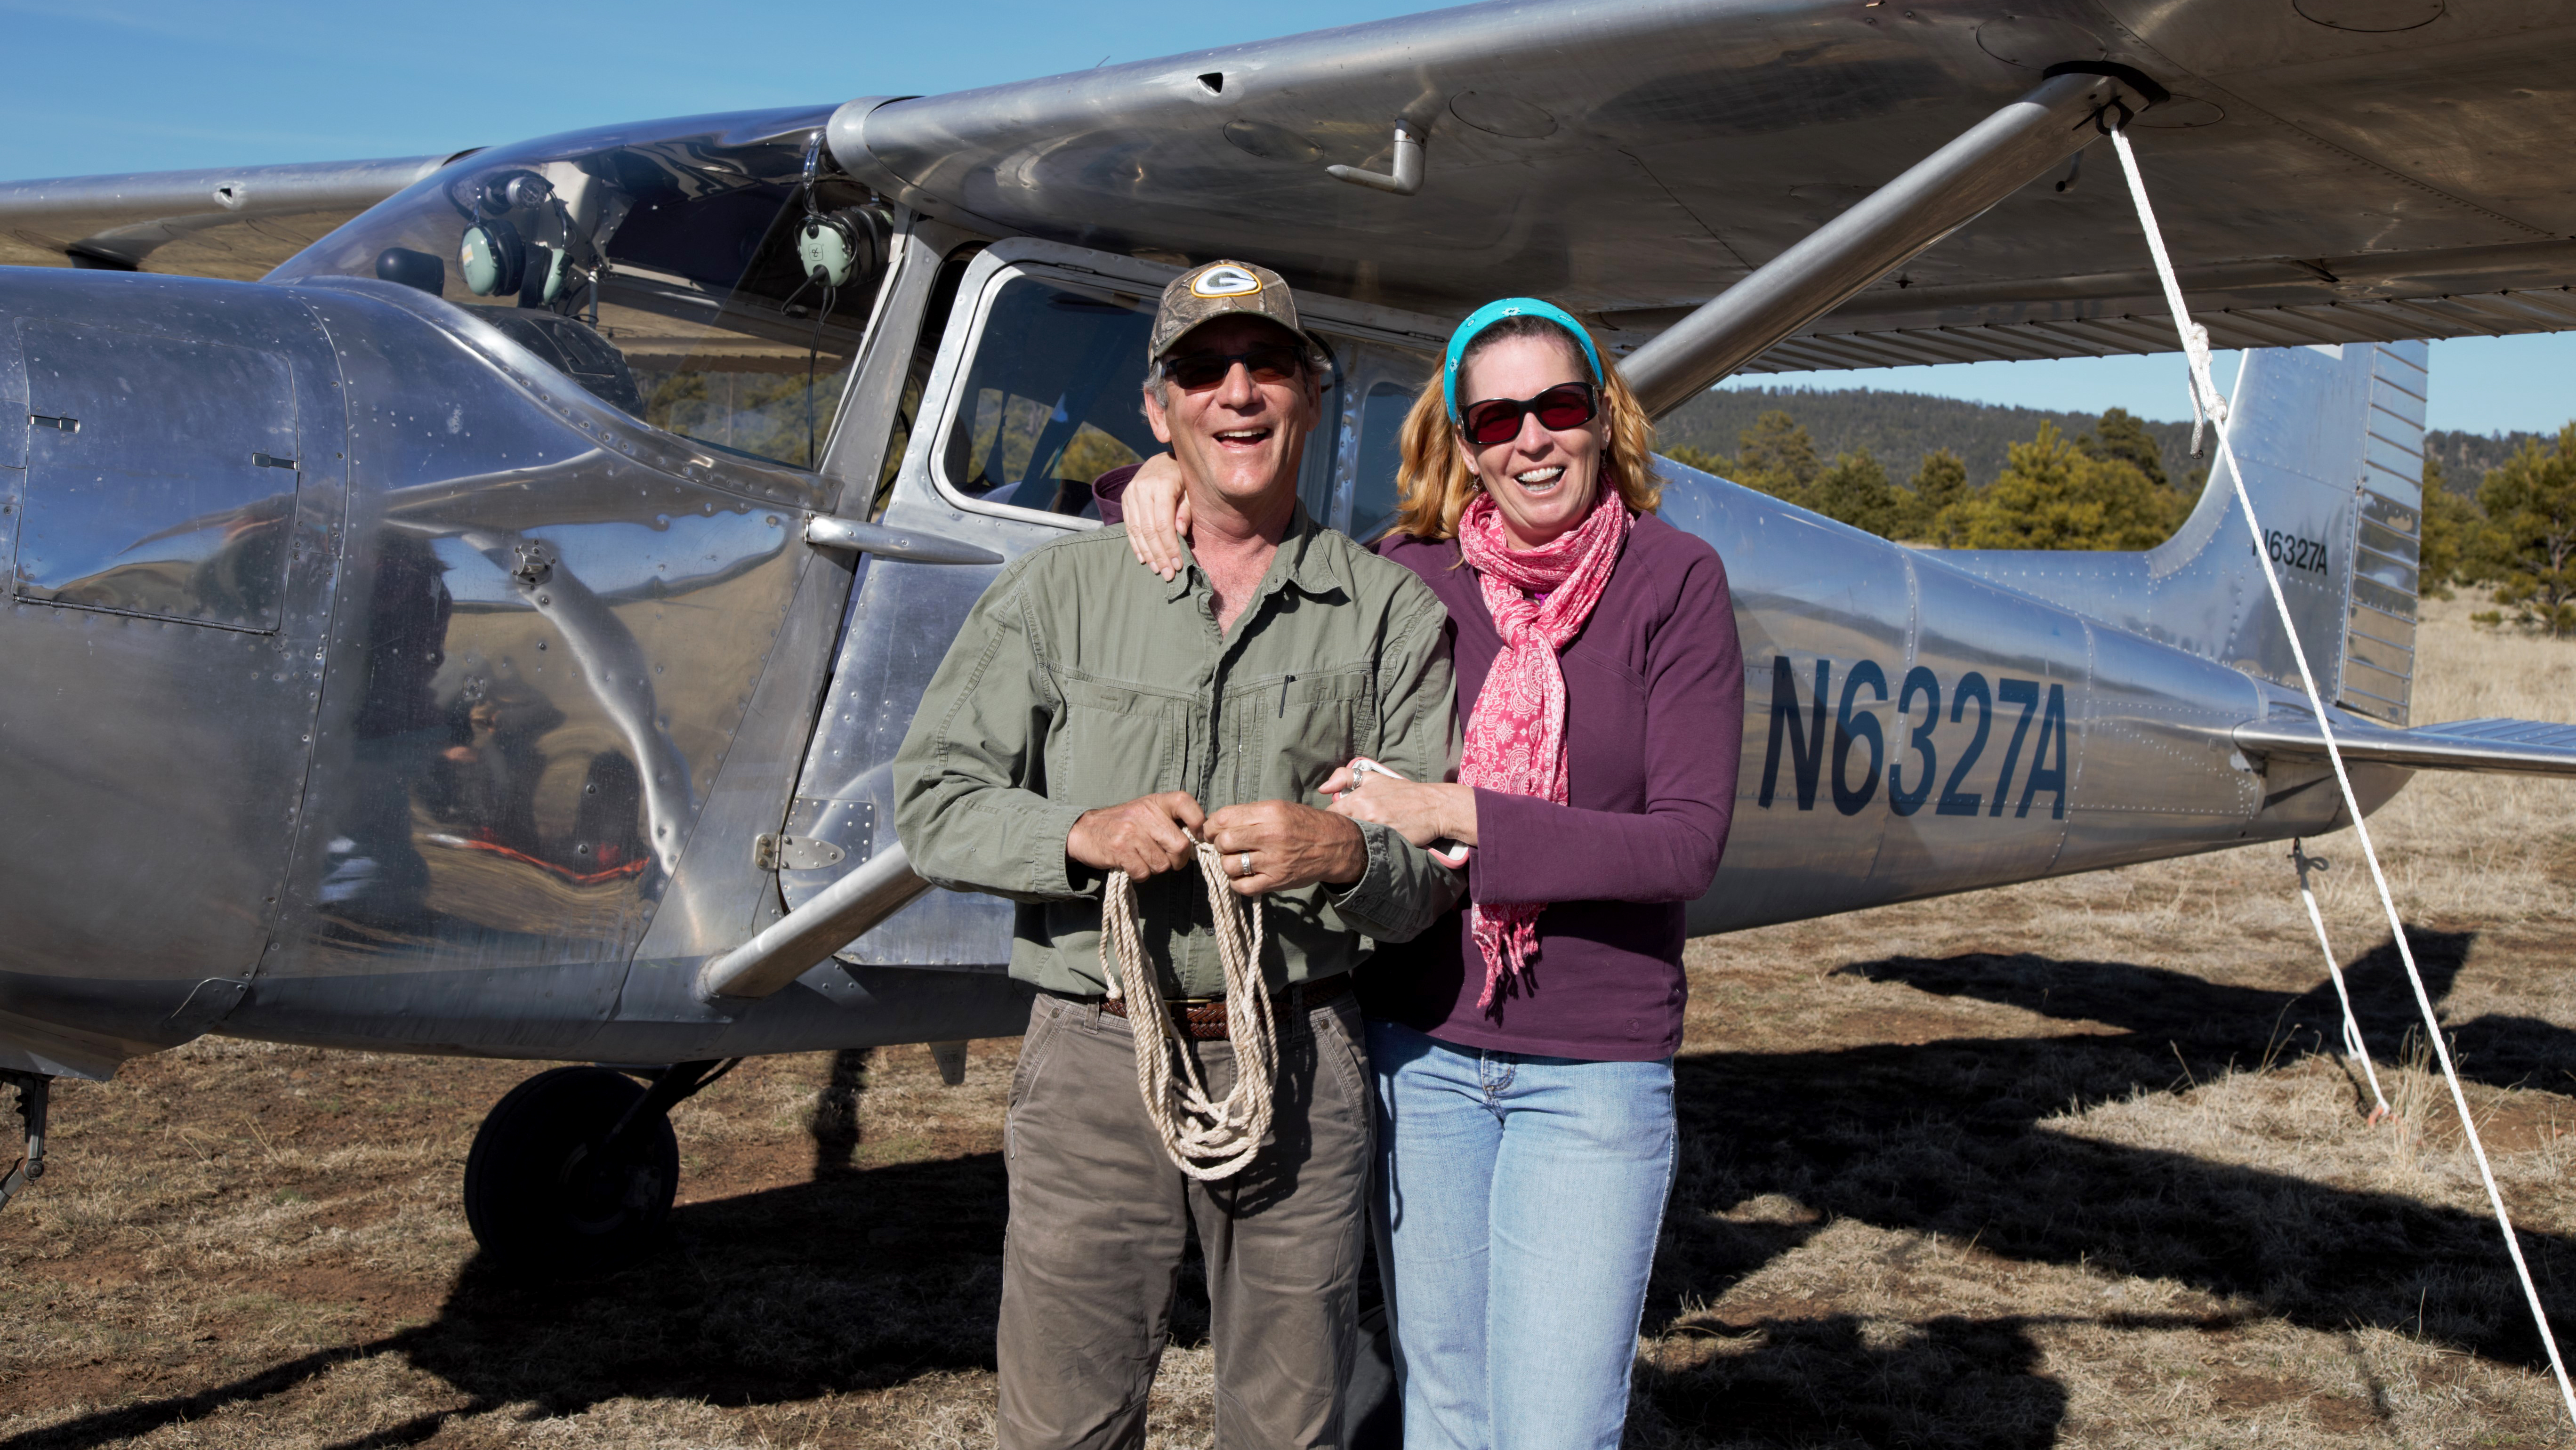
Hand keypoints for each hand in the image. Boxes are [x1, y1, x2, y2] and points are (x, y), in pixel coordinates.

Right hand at [1067, 791, 1206, 880]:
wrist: (1084, 830)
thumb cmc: (1123, 824)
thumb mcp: (1146, 812)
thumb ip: (1170, 820)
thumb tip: (1200, 837)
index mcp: (1155, 802)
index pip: (1184, 802)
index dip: (1198, 820)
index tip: (1198, 834)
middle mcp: (1144, 814)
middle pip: (1180, 845)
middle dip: (1178, 859)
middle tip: (1167, 859)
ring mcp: (1131, 832)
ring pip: (1162, 864)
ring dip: (1156, 868)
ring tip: (1143, 858)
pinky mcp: (1119, 850)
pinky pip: (1144, 872)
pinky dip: (1140, 874)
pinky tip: (1132, 864)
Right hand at [1122, 452, 1192, 579]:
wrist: (1163, 460)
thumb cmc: (1183, 478)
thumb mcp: (1191, 490)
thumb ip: (1186, 510)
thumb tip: (1180, 533)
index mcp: (1161, 485)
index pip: (1163, 523)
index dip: (1170, 547)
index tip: (1178, 564)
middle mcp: (1141, 489)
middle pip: (1148, 530)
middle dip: (1159, 555)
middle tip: (1168, 574)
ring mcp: (1130, 493)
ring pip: (1136, 530)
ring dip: (1147, 553)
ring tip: (1157, 570)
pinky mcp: (1125, 499)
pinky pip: (1128, 526)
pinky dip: (1136, 544)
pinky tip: (1143, 558)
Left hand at [1203, 800, 1365, 896]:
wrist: (1336, 846)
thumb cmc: (1305, 824)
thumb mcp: (1279, 808)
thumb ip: (1250, 814)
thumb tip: (1217, 823)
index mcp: (1269, 812)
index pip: (1223, 818)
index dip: (1211, 826)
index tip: (1213, 830)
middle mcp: (1270, 835)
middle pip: (1223, 842)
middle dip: (1219, 844)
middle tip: (1227, 846)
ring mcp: (1273, 861)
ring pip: (1229, 865)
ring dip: (1228, 864)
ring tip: (1238, 860)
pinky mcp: (1276, 881)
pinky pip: (1242, 887)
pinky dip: (1237, 882)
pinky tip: (1244, 875)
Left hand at [1324, 760, 1475, 865]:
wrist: (1434, 806)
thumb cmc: (1404, 793)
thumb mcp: (1374, 778)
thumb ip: (1345, 777)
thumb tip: (1322, 788)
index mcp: (1359, 798)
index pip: (1331, 814)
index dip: (1333, 820)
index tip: (1338, 823)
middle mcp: (1365, 814)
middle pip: (1340, 829)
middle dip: (1340, 832)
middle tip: (1346, 834)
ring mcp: (1376, 830)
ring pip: (1353, 841)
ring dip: (1354, 842)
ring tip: (1358, 842)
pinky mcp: (1388, 843)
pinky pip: (1370, 851)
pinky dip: (1368, 850)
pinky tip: (1371, 849)